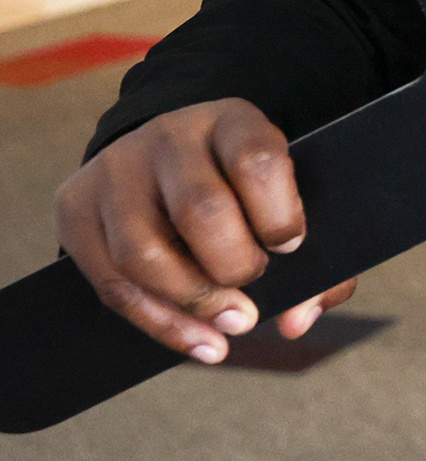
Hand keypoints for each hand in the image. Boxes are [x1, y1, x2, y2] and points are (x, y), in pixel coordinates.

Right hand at [55, 99, 356, 363]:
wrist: (163, 152)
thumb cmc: (242, 185)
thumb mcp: (284, 196)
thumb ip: (313, 261)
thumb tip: (299, 320)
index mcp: (231, 121)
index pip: (256, 161)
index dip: (278, 213)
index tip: (290, 246)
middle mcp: (169, 139)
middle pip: (199, 211)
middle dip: (233, 267)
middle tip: (253, 290)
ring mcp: (115, 171)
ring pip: (143, 253)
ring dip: (192, 303)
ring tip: (230, 325)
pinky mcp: (76, 207)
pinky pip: (111, 282)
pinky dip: (159, 323)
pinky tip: (197, 339)